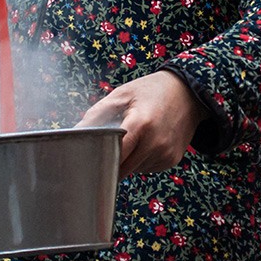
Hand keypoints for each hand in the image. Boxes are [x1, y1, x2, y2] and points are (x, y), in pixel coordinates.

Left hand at [78, 70, 209, 176]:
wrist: (188, 92)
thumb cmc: (150, 91)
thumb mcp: (122, 95)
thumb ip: (96, 115)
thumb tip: (72, 133)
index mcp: (140, 124)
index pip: (114, 156)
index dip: (98, 161)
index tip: (86, 162)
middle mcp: (155, 143)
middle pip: (122, 168)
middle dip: (110, 161)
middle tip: (104, 149)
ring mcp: (165, 154)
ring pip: (134, 169)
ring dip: (127, 160)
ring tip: (132, 138)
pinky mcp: (172, 160)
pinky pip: (147, 167)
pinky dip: (141, 159)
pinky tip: (145, 142)